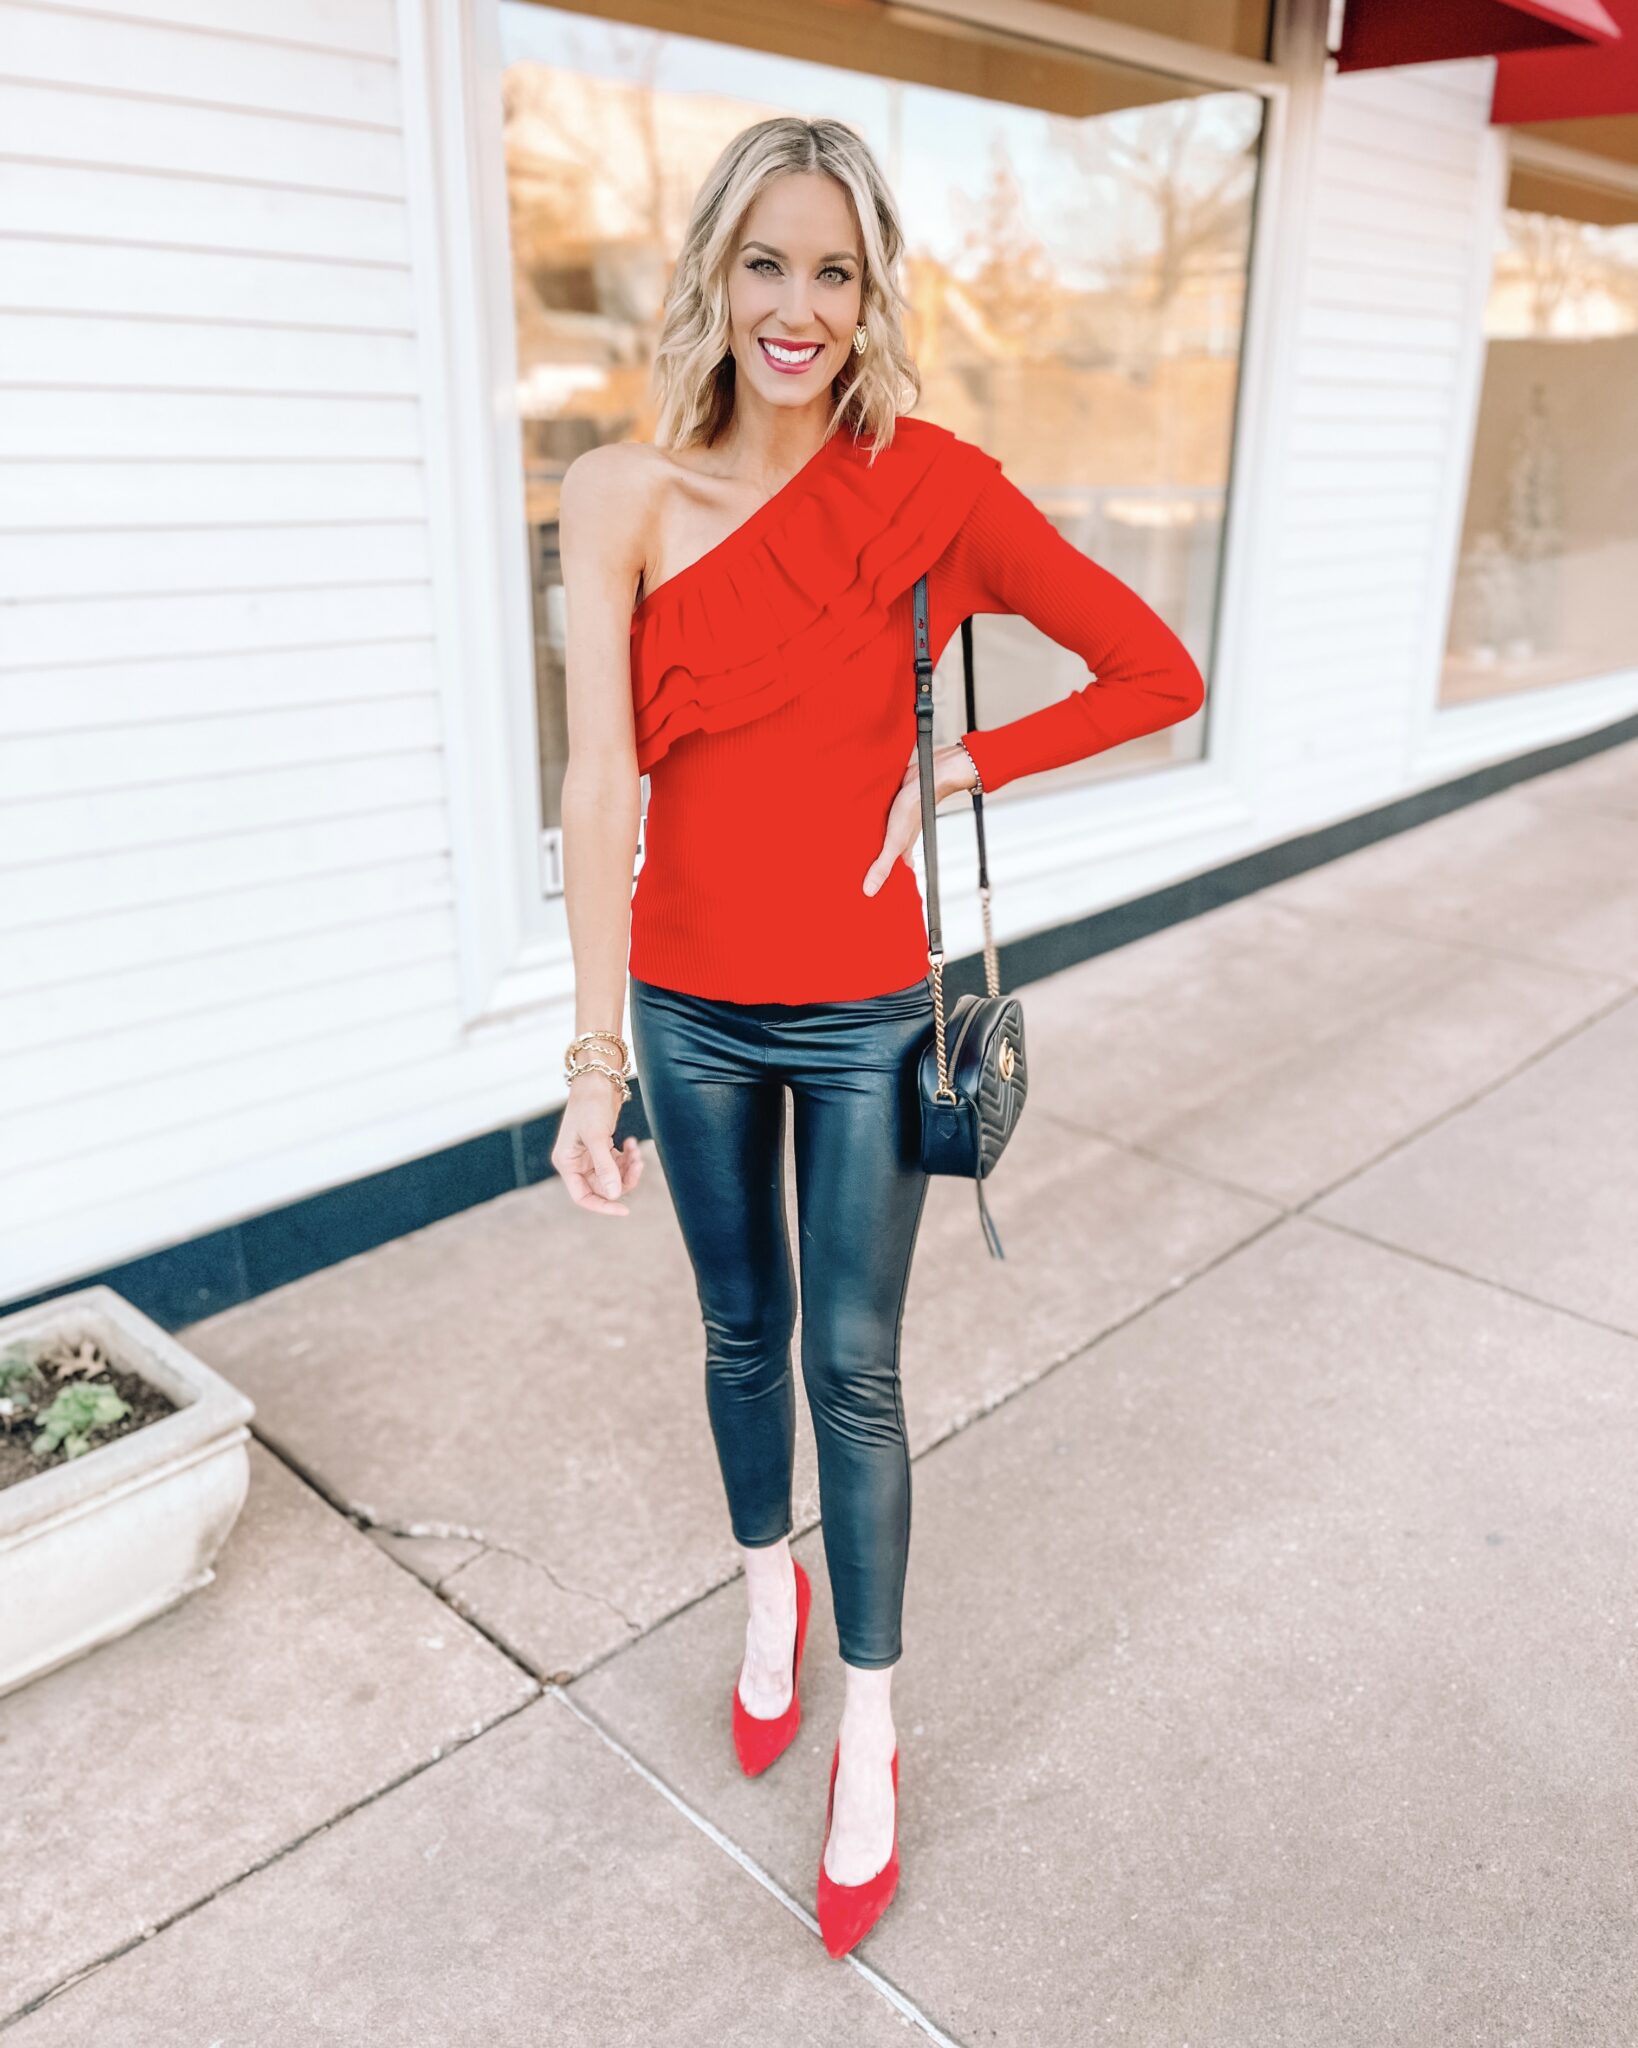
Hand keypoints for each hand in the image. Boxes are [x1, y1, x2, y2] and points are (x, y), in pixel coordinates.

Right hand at [552, 1070, 643, 1216]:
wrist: (598, 1079)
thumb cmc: (590, 1105)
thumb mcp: (596, 1136)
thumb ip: (605, 1166)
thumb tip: (614, 1195)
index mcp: (567, 1163)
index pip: (583, 1197)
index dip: (603, 1206)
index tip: (625, 1210)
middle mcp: (576, 1162)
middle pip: (603, 1187)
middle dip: (622, 1178)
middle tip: (638, 1163)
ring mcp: (589, 1156)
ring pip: (613, 1176)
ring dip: (628, 1167)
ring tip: (636, 1150)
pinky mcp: (602, 1148)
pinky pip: (617, 1163)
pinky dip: (627, 1156)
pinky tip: (632, 1142)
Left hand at [862, 743, 977, 897]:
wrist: (925, 776)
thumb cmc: (914, 807)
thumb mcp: (894, 841)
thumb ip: (882, 865)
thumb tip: (869, 891)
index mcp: (903, 851)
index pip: (893, 873)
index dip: (883, 884)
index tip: (869, 895)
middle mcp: (899, 839)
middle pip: (884, 857)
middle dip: (871, 865)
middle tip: (853, 875)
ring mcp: (894, 825)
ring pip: (880, 839)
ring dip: (869, 844)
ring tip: (849, 853)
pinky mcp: (889, 810)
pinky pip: (877, 822)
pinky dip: (869, 826)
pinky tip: (858, 825)